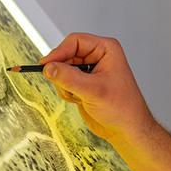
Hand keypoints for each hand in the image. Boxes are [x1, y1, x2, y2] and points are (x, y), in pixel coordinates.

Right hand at [39, 33, 155, 147]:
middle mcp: (97, 56)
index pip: (75, 41)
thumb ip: (69, 78)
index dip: (59, 52)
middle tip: (66, 87)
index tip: (46, 65)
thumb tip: (48, 67)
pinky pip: (63, 81)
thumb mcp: (93, 90)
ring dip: (65, 85)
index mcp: (106, 49)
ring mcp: (89, 70)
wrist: (125, 128)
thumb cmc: (121, 107)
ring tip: (79, 96)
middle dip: (63, 73)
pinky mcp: (83, 82)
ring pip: (62, 69)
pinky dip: (66, 92)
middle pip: (66, 55)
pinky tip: (79, 100)